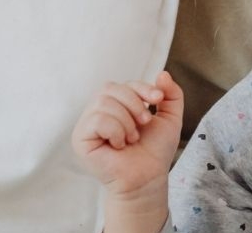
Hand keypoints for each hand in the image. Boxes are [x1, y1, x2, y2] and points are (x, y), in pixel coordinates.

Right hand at [72, 72, 184, 197]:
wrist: (148, 177)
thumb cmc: (155, 151)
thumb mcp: (170, 118)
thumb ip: (170, 95)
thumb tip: (162, 73)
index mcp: (115, 106)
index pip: (123, 84)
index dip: (141, 88)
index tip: (158, 99)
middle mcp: (97, 112)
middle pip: (109, 88)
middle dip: (134, 103)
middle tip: (144, 123)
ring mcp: (86, 125)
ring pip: (103, 103)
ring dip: (126, 121)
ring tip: (132, 138)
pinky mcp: (80, 139)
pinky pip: (97, 120)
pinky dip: (116, 130)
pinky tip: (119, 145)